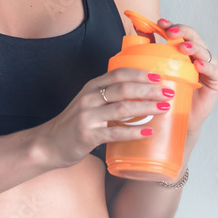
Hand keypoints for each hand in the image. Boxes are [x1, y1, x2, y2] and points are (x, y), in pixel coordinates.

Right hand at [38, 67, 170, 168]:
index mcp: (92, 87)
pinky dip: (134, 131)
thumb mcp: (89, 102)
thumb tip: (140, 92)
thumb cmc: (74, 124)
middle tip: (168, 93)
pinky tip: (148, 131)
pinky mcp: (88, 135)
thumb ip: (109, 95)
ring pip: (123, 108)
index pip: (119, 73)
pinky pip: (116, 132)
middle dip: (149, 89)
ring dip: (147, 107)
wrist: (48, 144)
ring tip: (164, 108)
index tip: (159, 76)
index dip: (141, 73)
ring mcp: (88, 116)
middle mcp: (89, 98)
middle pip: (125, 88)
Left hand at [157, 17, 217, 135]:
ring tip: (183, 47)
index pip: (180, 32)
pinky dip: (206, 66)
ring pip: (204, 50)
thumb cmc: (167, 93)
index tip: (160, 23)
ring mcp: (208, 66)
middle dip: (182, 31)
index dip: (172, 25)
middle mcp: (197, 54)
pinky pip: (214, 70)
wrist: (178, 118)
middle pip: (193, 37)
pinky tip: (197, 65)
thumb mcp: (156, 68)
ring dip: (194, 47)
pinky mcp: (215, 80)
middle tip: (170, 32)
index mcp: (184, 49)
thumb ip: (150, 48)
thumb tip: (137, 27)